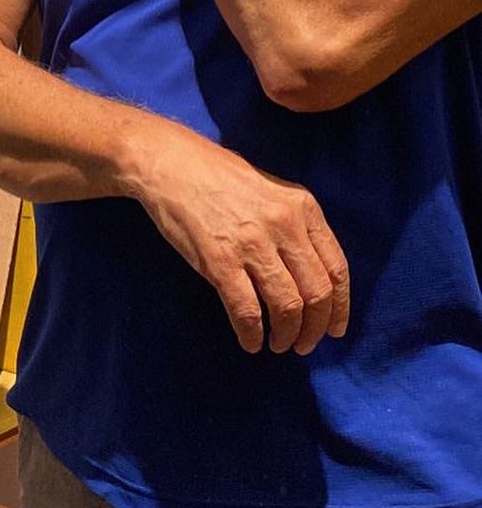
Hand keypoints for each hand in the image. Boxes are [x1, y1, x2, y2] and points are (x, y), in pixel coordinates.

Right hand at [137, 129, 349, 355]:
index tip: (333, 328)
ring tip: (279, 344)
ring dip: (287, 335)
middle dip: (314, 328)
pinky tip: (250, 342)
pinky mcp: (219, 261)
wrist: (168, 163)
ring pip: (287, 306)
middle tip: (304, 344)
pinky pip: (247, 310)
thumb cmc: (218, 174)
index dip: (339, 307)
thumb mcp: (272, 190)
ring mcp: (252, 244)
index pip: (337, 268)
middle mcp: (284, 225)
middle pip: (317, 293)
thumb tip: (310, 274)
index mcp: (302, 206)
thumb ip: (295, 225)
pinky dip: (252, 334)